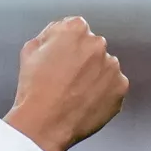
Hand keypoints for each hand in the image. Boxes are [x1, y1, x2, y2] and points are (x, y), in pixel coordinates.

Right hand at [4, 16, 128, 150]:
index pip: (74, 27)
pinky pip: (112, 86)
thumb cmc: (33, 88)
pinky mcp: (120, 88)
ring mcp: (112, 66)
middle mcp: (98, 44)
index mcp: (75, 29)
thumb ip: (49, 36)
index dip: (63, 43)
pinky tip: (83, 101)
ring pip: (103, 66)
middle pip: (91, 46)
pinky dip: (101, 92)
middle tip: (64, 77)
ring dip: (93, 75)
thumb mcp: (29, 51)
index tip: (57, 57)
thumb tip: (58, 35)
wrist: (44, 123)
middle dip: (81, 58)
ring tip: (73, 92)